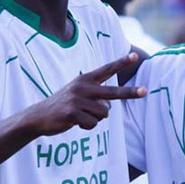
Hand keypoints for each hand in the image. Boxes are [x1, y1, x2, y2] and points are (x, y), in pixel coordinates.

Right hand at [31, 53, 146, 135]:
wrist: (39, 116)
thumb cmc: (64, 105)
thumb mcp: (78, 93)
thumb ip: (95, 94)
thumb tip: (110, 107)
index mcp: (85, 79)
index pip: (106, 69)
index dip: (121, 63)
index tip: (135, 56)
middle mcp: (82, 87)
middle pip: (112, 92)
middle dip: (130, 92)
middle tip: (145, 91)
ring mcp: (77, 100)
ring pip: (104, 113)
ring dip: (97, 118)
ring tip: (82, 116)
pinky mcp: (72, 113)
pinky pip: (92, 123)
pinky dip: (87, 126)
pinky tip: (75, 122)